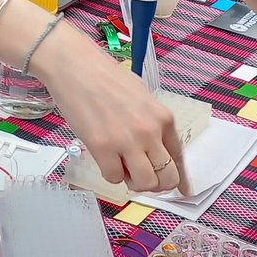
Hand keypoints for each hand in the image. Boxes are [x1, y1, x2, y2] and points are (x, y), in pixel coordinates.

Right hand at [36, 24, 188, 194]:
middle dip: (156, 184)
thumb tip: (156, 151)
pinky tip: (104, 159)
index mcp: (163, 118)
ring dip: (134, 182)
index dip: (180, 179)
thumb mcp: (141, 98)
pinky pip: (115, 179)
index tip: (181, 191)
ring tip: (122, 168)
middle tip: (141, 176)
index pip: (179, 159)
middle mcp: (150, 131)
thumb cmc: (105, 78)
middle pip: (167, 178)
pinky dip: (111, 174)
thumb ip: (152, 124)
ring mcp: (126, 141)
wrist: (75, 66)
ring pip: (144, 184)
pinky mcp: (102, 147)